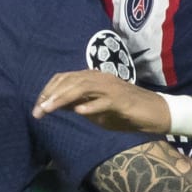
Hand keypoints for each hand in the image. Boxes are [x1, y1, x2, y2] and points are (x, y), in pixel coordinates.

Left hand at [34, 70, 171, 133]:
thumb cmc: (125, 112)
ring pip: (83, 87)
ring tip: (50, 109)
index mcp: (92, 78)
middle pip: (70, 81)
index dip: (48, 91)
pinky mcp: (122, 99)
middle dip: (50, 96)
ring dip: (64, 98)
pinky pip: (104, 100)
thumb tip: (57, 105)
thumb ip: (78, 104)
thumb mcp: (96, 110)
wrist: (154, 113)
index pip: (64, 78)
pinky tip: (80, 112)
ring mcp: (111, 87)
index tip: (37, 107)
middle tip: (37, 112)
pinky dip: (91, 105)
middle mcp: (100, 78)